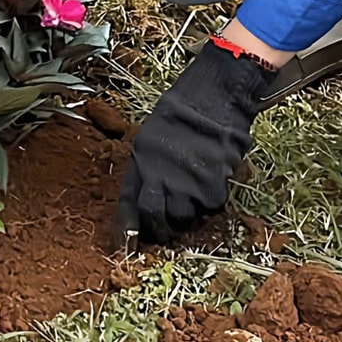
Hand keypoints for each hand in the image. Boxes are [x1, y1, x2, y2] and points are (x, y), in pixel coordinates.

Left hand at [117, 38, 272, 245]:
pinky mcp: (211, 188)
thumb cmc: (181, 114)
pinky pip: (210, 206)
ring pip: (185, 216)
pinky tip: (212, 179)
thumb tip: (146, 195)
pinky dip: (211, 199)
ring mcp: (185, 186)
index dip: (129, 226)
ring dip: (189, 211)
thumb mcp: (149, 138)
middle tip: (168, 229)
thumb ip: (146, 168)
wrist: (212, 99)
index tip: (129, 243)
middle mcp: (158, 179)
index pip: (129, 204)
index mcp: (140, 163)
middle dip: (161, 228)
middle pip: (156, 218)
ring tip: (194, 191)